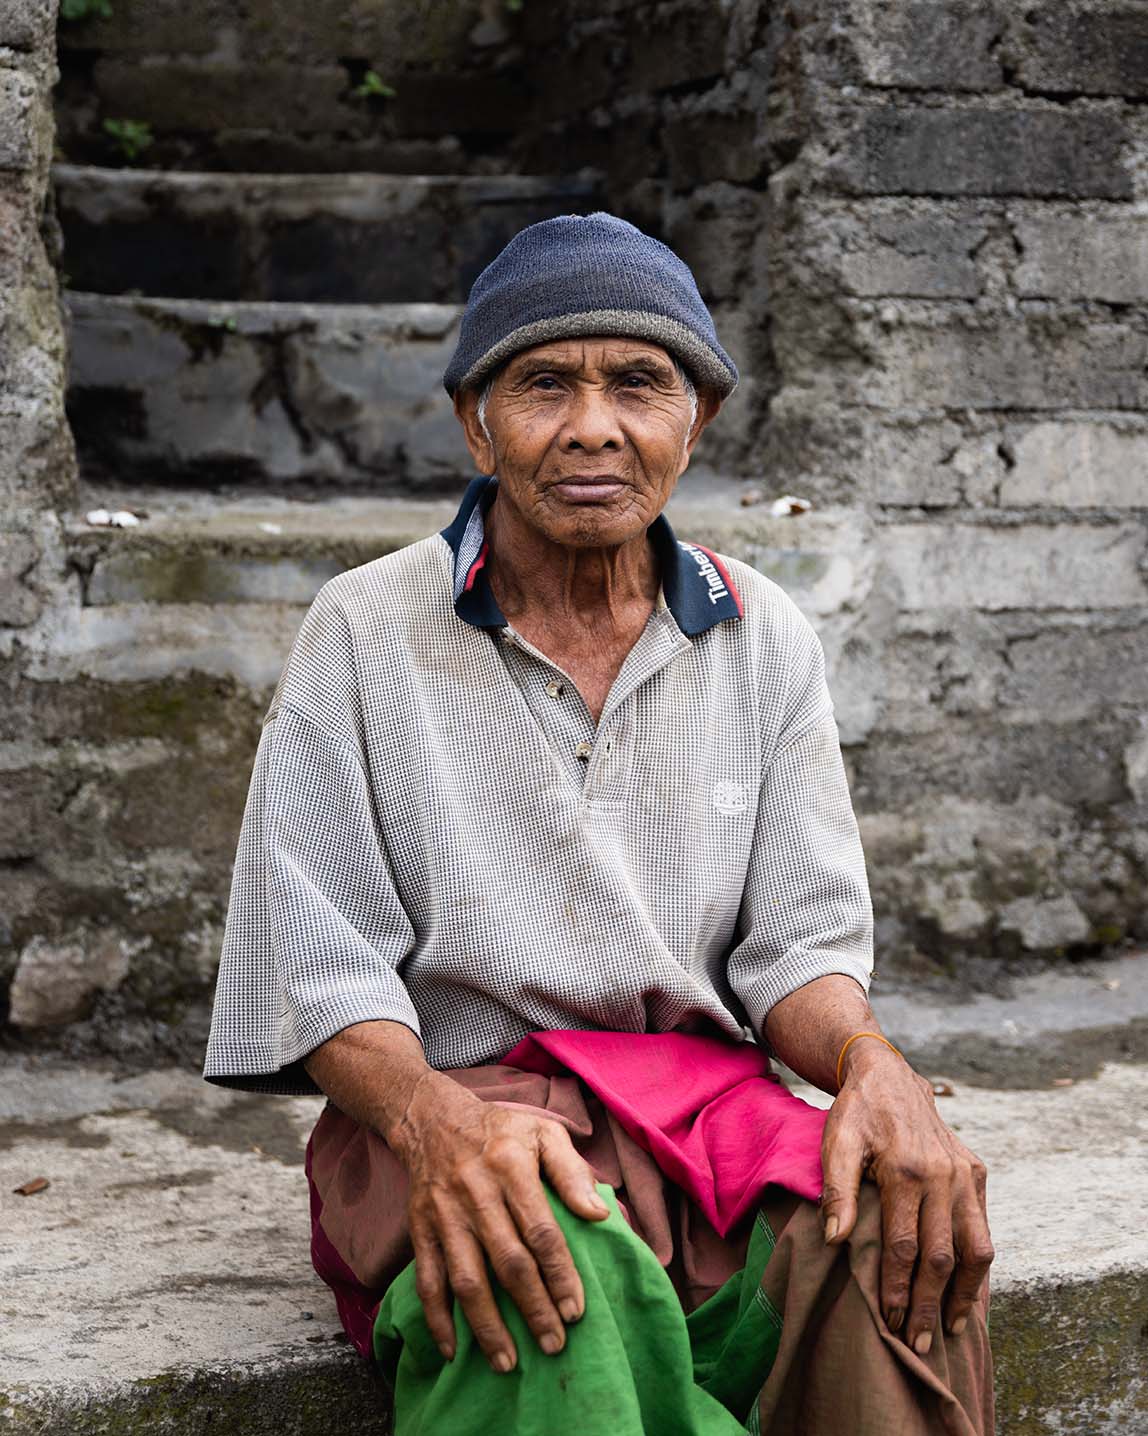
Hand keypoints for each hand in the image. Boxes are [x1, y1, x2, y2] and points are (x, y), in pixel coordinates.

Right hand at [387, 1072, 609, 1372]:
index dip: (560, 1274)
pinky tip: (451, 1350)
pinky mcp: (421, 1230)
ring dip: (487, 1325)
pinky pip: (427, 1279)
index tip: (577, 1310)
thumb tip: (602, 1214)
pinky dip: (436, 1318)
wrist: (432, 1120)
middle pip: (507, 1261)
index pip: (541, 1230)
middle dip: (532, 1308)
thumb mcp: (544, 1132)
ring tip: (508, 1363)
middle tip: (554, 1346)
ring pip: (466, 1279)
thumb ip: (573, 1172)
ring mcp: (445, 1215)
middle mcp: (476, 1193)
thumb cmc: (502, 1130)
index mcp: (511, 1166)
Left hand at [818, 1043, 994, 1354]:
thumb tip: (834, 1239)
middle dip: (927, 1304)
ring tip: (948, 1329)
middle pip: (941, 1256)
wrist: (891, 1077)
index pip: (904, 1245)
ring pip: (976, 1248)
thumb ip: (836, 1190)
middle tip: (915, 1343)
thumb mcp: (837, 1142)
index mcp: (906, 1169)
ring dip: (964, 1294)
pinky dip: (978, 1266)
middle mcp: (944, 1175)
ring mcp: (966, 1175)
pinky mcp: (978, 1173)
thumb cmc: (857, 1114)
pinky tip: (966, 1292)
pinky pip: (984, 1229)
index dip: (897, 1288)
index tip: (888, 1322)